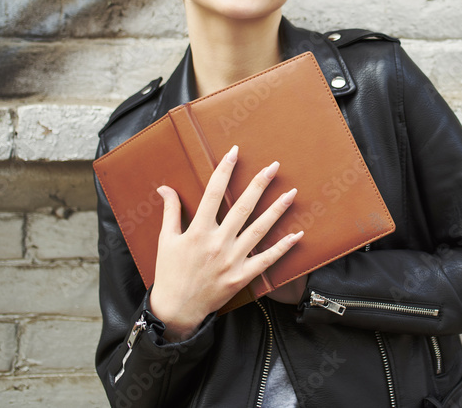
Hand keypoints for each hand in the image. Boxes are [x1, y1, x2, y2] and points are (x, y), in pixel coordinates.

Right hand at [148, 145, 303, 340]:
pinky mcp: (242, 277)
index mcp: (197, 231)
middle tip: (274, 166)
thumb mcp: (166, 240)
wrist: (176, 309)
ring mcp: (232, 260)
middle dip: (259, 185)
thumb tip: (165, 188)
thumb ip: (171, 212)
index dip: (224, 171)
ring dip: (276, 210)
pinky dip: (282, 247)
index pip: (212, 194)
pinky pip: (266, 260)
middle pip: (242, 208)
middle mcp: (217, 243)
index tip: (235, 153)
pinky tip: (297, 234)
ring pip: (259, 230)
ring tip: (291, 193)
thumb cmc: (170, 272)